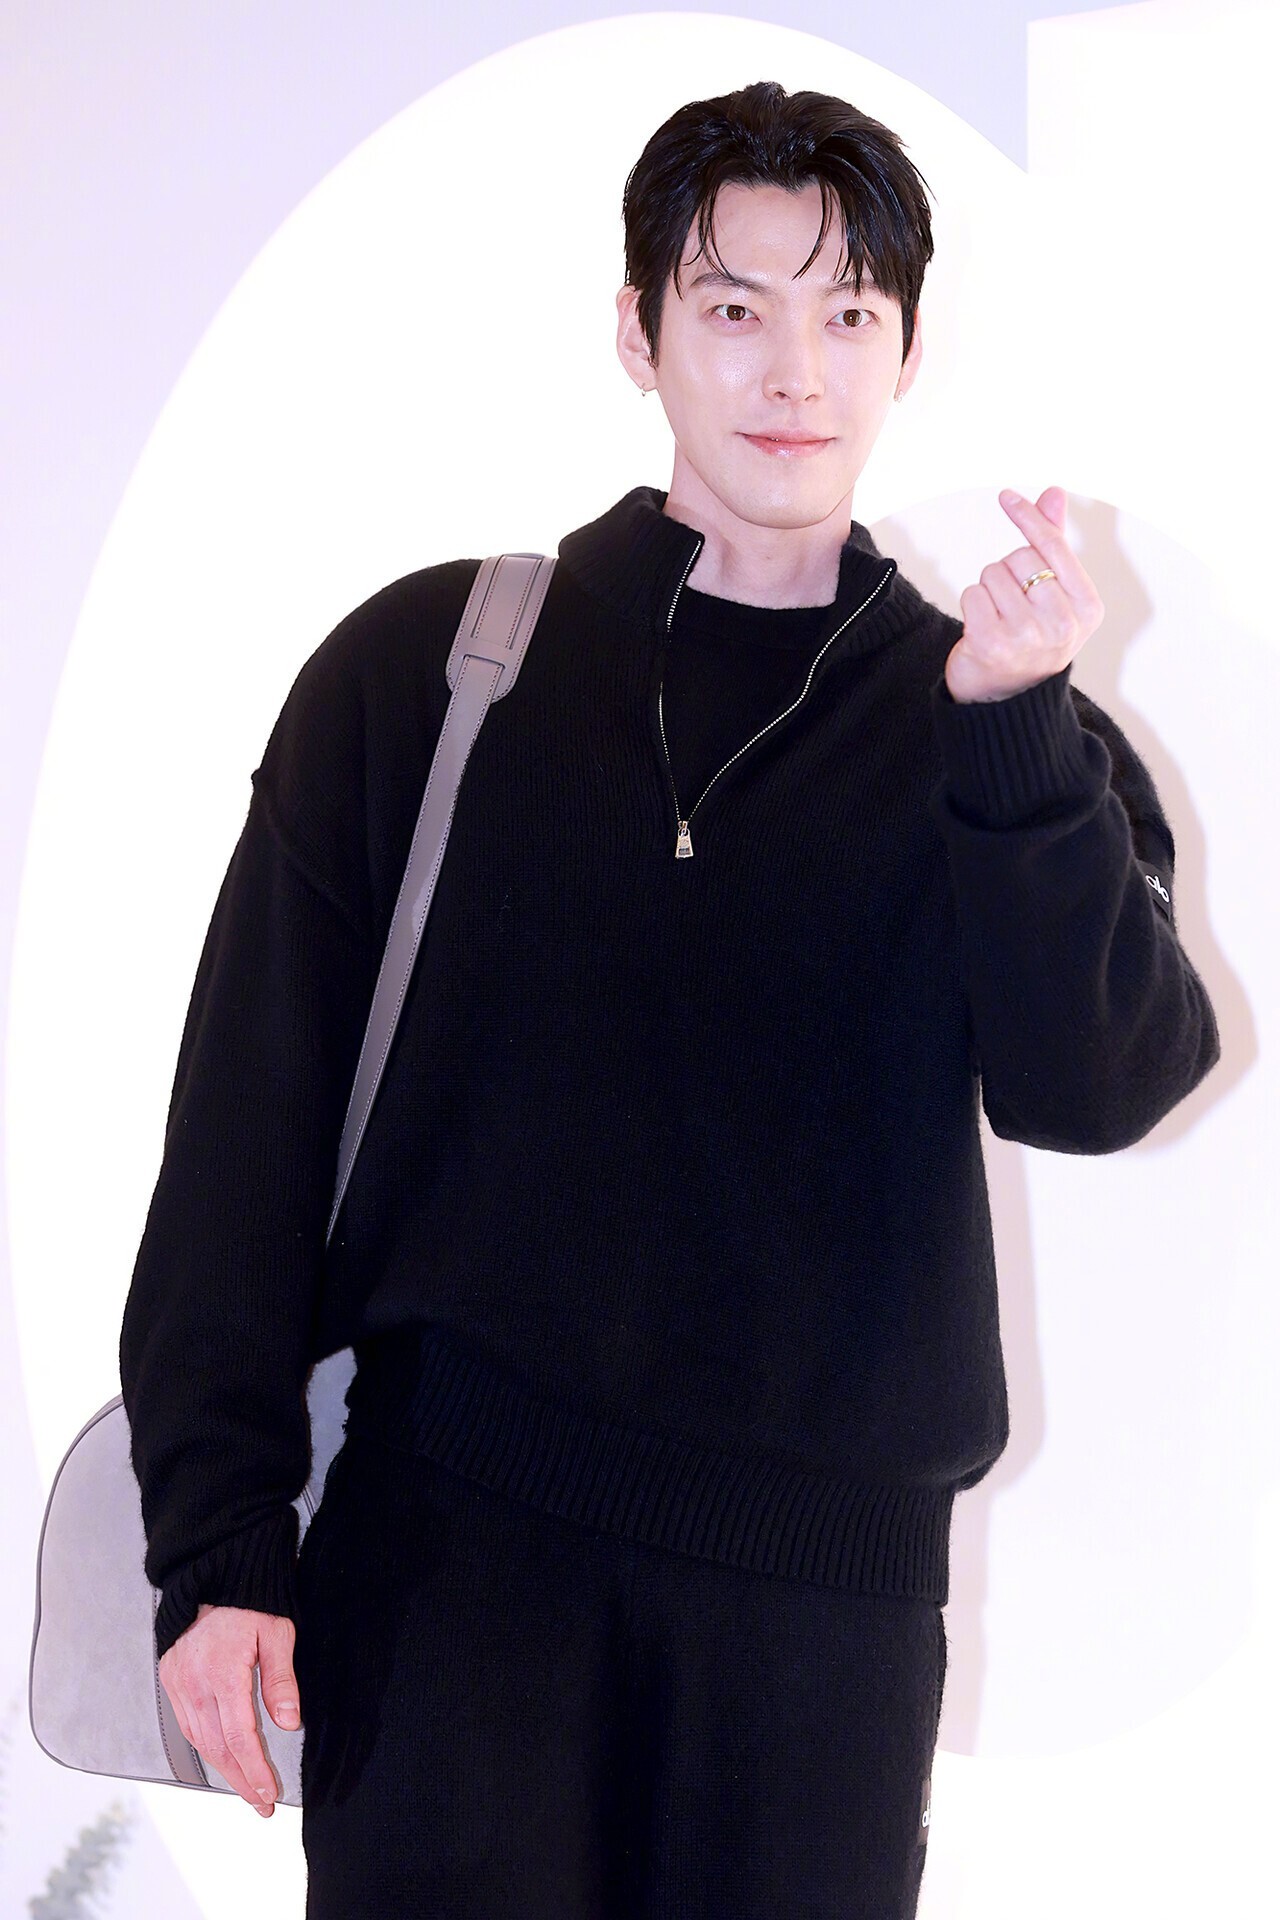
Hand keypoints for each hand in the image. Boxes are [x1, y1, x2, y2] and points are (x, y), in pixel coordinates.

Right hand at [158, 1603, 300, 1814]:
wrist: (213, 1574)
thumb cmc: (250, 1602)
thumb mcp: (277, 1633)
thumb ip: (281, 1680)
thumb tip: (288, 1723)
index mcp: (223, 1671)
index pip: (239, 1735)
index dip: (254, 1769)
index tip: (269, 1793)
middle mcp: (194, 1682)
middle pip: (217, 1747)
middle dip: (240, 1780)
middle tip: (260, 1803)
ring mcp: (178, 1682)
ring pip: (199, 1740)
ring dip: (223, 1768)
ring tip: (246, 1788)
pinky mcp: (170, 1679)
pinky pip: (187, 1724)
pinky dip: (205, 1746)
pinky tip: (222, 1758)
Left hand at [946, 486, 1104, 702]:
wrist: (1006, 699)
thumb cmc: (1033, 637)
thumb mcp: (1056, 594)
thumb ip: (1055, 544)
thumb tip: (1054, 492)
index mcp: (1088, 608)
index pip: (1054, 547)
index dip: (1029, 518)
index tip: (1006, 496)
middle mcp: (1063, 624)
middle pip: (1021, 557)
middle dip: (1009, 572)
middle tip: (1013, 604)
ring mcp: (1027, 636)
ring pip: (993, 573)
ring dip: (989, 590)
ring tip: (999, 618)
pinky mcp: (991, 643)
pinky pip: (972, 593)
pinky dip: (972, 604)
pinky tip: (982, 628)